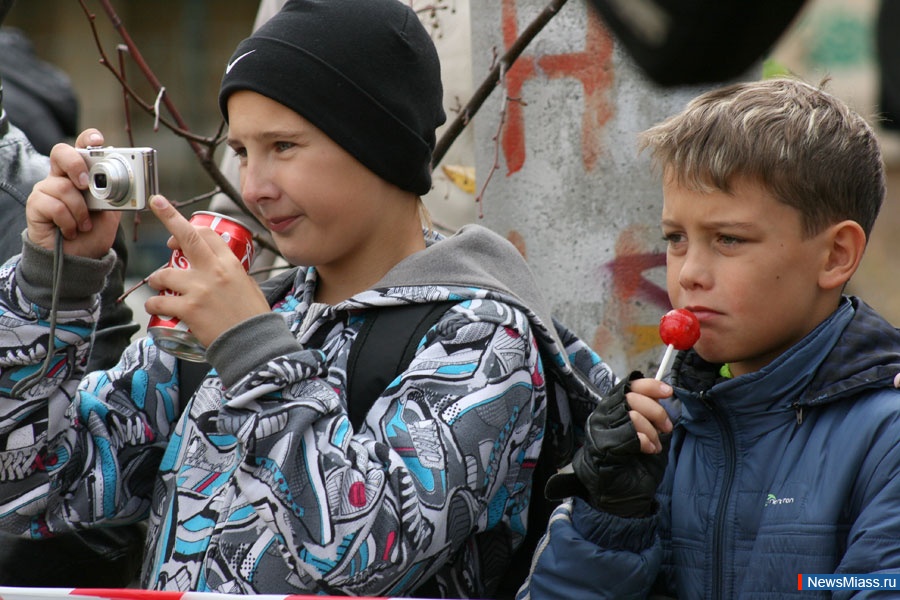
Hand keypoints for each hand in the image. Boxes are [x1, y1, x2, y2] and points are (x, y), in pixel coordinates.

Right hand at [25, 129, 121, 257]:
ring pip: (63, 187)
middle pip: (61, 152)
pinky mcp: (35, 205)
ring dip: (80, 211)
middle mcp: (61, 177)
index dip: (87, 140)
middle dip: (76, 165)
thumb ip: (115, 197)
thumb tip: (125, 183)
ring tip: (84, 225)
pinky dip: (68, 222)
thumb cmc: (92, 235)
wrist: (78, 260)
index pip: (80, 148)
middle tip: (86, 185)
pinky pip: (54, 206)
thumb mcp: (111, 215)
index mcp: (81, 175)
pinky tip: (70, 230)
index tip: (98, 141)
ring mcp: (46, 190)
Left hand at [144, 195, 269, 347]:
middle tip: (157, 203)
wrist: (253, 343)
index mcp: (231, 264)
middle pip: (187, 237)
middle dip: (169, 216)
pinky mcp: (188, 309)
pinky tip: (154, 308)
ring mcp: (199, 289)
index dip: (190, 227)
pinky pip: (159, 301)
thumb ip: (232, 274)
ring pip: (164, 273)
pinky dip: (153, 304)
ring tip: (158, 288)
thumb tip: (219, 269)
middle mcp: (213, 271)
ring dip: (156, 280)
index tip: (177, 232)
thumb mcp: (249, 287)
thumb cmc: (253, 317)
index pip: (208, 234)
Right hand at [546, 374, 672, 517]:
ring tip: (655, 445)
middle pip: (631, 397)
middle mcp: (603, 416)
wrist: (624, 495)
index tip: (667, 392)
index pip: (628, 386)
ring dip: (651, 431)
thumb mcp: (650, 434)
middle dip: (656, 412)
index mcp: (613, 409)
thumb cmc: (636, 465)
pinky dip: (644, 441)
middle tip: (666, 428)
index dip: (649, 386)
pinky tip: (648, 450)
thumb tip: (666, 396)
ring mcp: (600, 431)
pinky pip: (629, 435)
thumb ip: (653, 415)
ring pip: (632, 415)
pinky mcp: (602, 447)